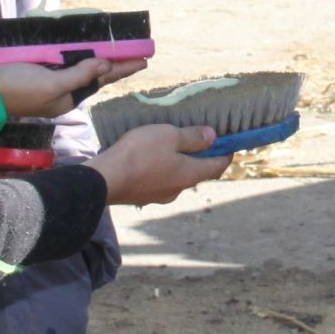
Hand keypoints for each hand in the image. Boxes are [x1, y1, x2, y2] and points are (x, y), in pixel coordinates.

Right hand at [0, 55, 126, 117]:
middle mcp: (63, 92)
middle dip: (116, 64)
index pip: (103, 79)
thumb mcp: (51, 85)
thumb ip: (78, 76)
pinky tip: (84, 52)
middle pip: (95, 75)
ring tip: (118, 52)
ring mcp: (50, 83)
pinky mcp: (38, 73)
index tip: (144, 59)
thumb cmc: (16, 89)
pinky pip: (66, 65)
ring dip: (100, 61)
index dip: (123, 68)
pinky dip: (78, 58)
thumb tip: (105, 65)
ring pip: (82, 70)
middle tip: (137, 54)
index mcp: (69, 98)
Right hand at [91, 122, 226, 205]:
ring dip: (179, 164)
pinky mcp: (143, 196)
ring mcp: (160, 196)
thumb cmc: (140, 153)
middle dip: (201, 158)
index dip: (226, 154)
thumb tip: (213, 137)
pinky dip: (162, 170)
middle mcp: (178, 189)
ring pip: (177, 178)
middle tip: (199, 141)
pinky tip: (151, 160)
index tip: (230, 144)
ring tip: (171, 148)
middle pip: (197, 173)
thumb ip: (192, 137)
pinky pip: (159, 181)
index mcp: (190, 175)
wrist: (105, 179)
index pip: (217, 167)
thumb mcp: (169, 136)